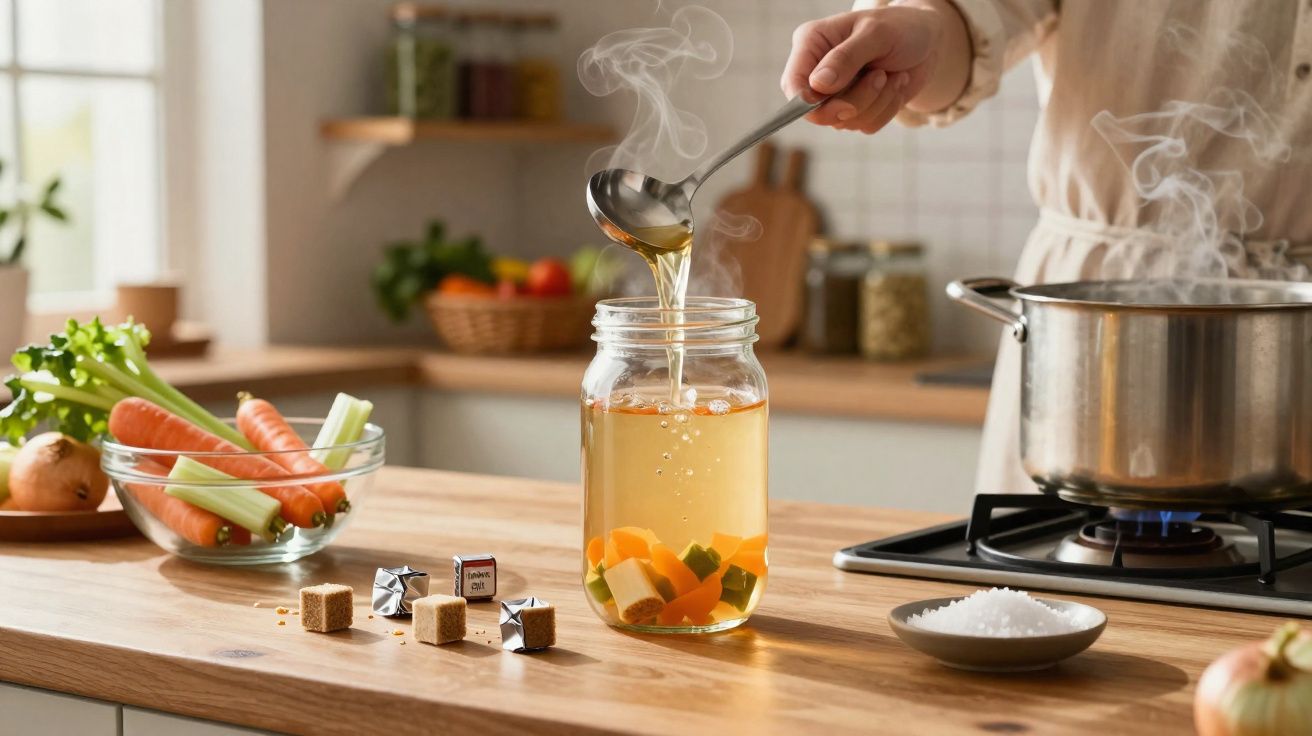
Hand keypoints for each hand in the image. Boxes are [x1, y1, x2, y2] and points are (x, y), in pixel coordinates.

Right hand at [781, 5, 942, 133]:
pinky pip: (865, 126)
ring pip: (845, 122)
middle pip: (819, 112)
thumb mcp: (876, 33)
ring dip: (876, 102)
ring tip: (889, 74)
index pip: (793, 86)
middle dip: (856, 102)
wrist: (928, 40)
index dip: (811, 106)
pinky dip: (886, 109)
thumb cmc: (900, 26)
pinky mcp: (856, 108)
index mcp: (811, 44)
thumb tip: (818, 85)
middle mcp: (818, 71)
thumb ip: (845, 58)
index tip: (846, 107)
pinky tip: (894, 84)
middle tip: (880, 77)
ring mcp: (836, 93)